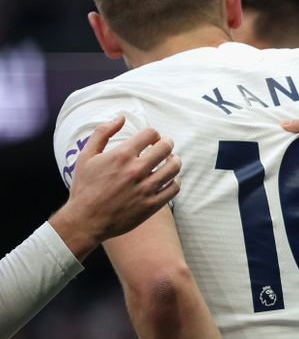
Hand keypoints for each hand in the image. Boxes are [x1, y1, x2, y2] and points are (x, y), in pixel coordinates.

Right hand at [50, 116, 181, 258]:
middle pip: (167, 147)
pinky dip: (174, 181)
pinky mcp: (152, 205)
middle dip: (167, 144)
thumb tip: (121, 117)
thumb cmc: (85, 187)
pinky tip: (167, 180)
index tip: (150, 140)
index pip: (151, 133)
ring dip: (174, 161)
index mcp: (122, 155)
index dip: (153, 134)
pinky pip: (174, 188)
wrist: (85, 221)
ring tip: (168, 162)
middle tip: (164, 147)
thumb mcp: (86, 156)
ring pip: (174, 167)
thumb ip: (103, 133)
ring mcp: (145, 188)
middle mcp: (136, 170)